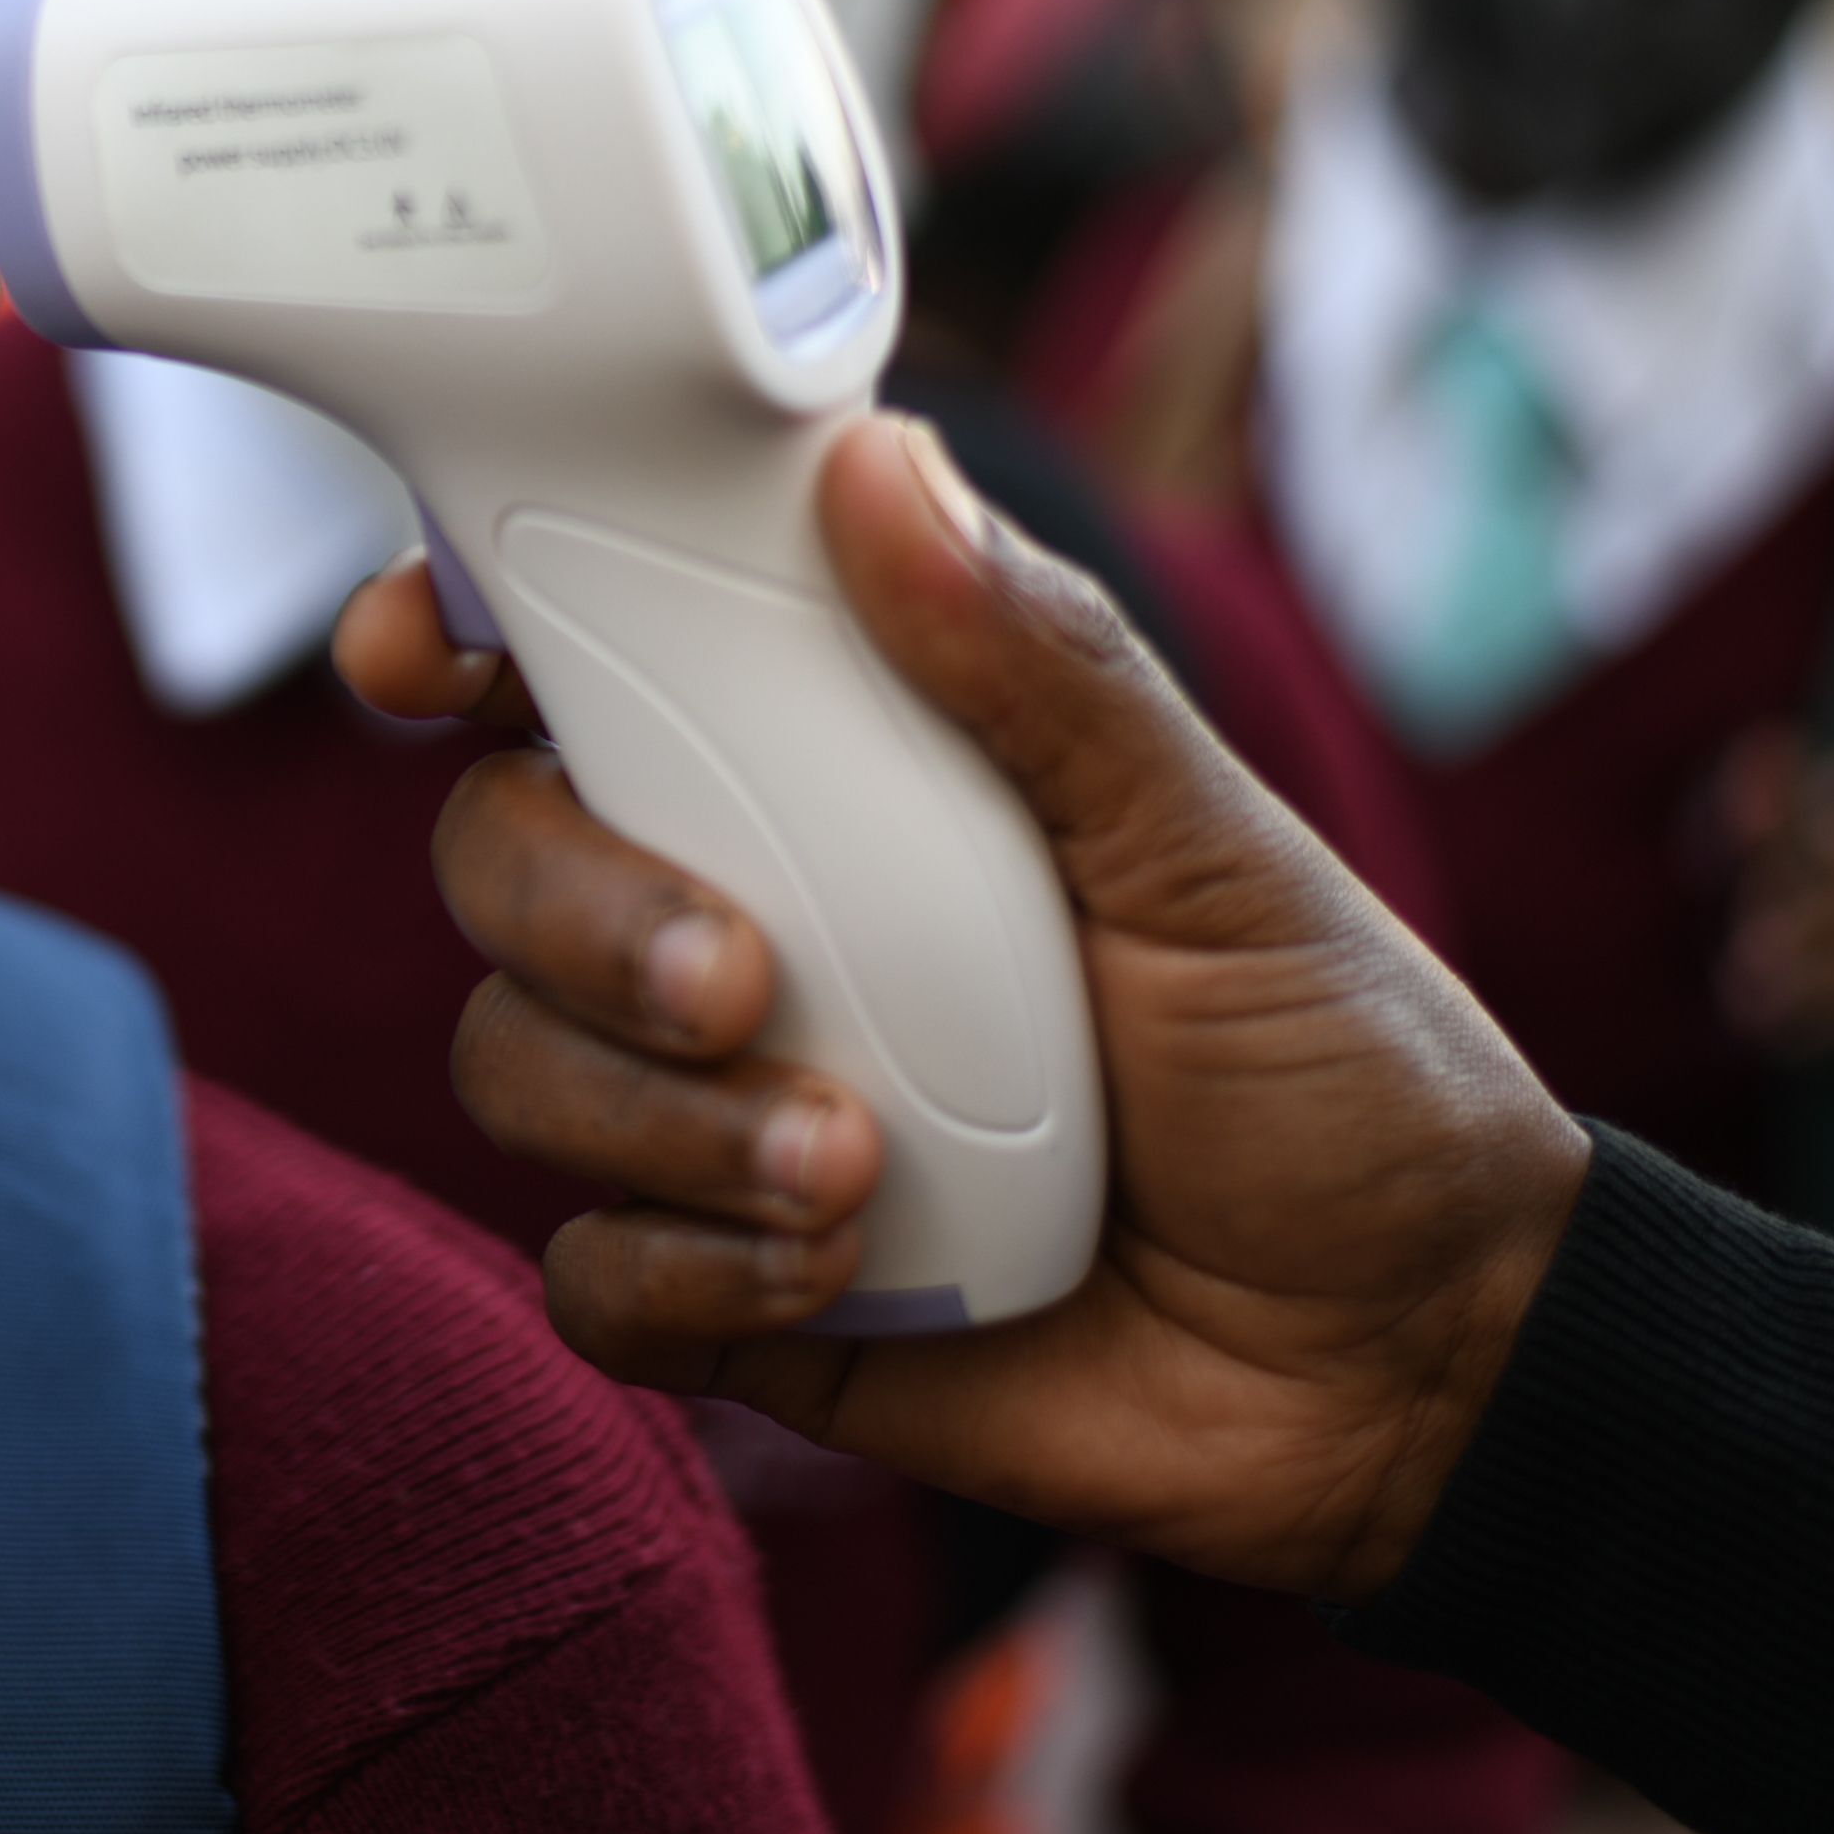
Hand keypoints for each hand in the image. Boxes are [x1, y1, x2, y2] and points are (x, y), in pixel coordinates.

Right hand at [332, 416, 1592, 1604]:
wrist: (1409, 1366)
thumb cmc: (1335, 1068)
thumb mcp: (1214, 846)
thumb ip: (1040, 669)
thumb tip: (873, 467)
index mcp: (835, 766)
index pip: (584, 659)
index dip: (461, 632)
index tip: (424, 654)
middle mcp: (742, 911)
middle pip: (500, 859)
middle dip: (575, 913)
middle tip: (739, 980)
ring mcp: (715, 1103)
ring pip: (515, 1065)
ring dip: (658, 1121)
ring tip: (852, 1167)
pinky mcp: (727, 1285)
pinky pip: (586, 1274)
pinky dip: (679, 1271)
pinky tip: (827, 1271)